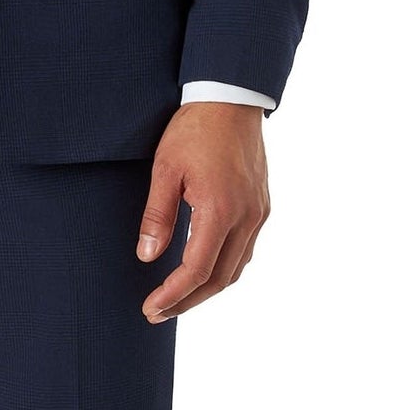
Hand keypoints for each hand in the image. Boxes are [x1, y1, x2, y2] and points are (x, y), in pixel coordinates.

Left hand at [135, 101, 269, 322]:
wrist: (231, 97)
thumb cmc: (195, 129)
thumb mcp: (165, 168)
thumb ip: (158, 215)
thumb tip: (147, 257)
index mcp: (221, 210)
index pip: (196, 271)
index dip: (172, 295)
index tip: (150, 308)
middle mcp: (246, 218)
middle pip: (219, 279)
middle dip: (188, 301)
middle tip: (159, 312)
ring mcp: (258, 213)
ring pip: (236, 268)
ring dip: (207, 288)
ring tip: (178, 296)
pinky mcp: (262, 205)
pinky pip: (245, 249)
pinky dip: (224, 267)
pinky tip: (205, 266)